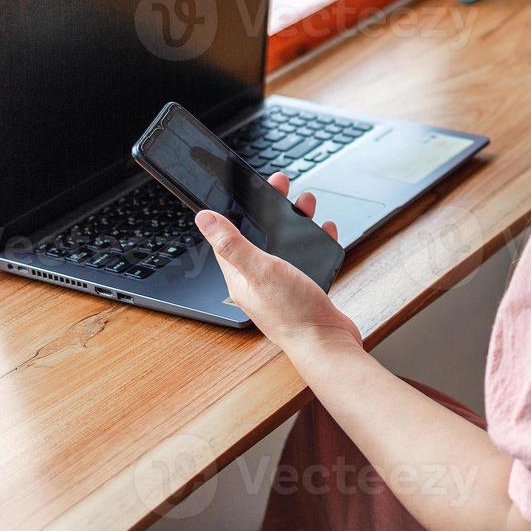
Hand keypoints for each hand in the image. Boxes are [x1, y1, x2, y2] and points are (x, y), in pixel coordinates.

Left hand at [195, 173, 360, 355]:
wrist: (327, 343)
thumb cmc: (292, 312)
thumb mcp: (259, 270)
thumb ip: (232, 243)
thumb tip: (204, 219)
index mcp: (240, 276)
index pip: (230, 237)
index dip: (237, 209)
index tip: (247, 187)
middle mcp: (259, 279)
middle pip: (261, 235)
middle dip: (271, 208)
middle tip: (282, 186)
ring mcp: (282, 285)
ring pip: (285, 243)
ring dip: (295, 221)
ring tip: (306, 203)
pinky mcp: (304, 289)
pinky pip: (308, 257)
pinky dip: (315, 241)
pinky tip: (324, 232)